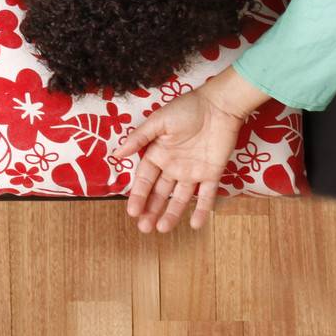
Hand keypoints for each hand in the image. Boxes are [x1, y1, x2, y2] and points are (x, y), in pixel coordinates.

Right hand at [117, 66, 270, 232]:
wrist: (218, 106)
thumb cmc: (186, 109)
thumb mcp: (158, 122)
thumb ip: (138, 139)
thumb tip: (117, 154)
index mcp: (157, 154)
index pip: (145, 180)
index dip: (138, 196)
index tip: (131, 212)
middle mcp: (173, 166)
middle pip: (160, 193)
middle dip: (151, 210)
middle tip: (144, 228)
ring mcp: (193, 172)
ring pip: (180, 198)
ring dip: (171, 213)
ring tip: (162, 229)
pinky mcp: (213, 173)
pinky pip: (207, 195)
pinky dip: (202, 210)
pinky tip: (196, 225)